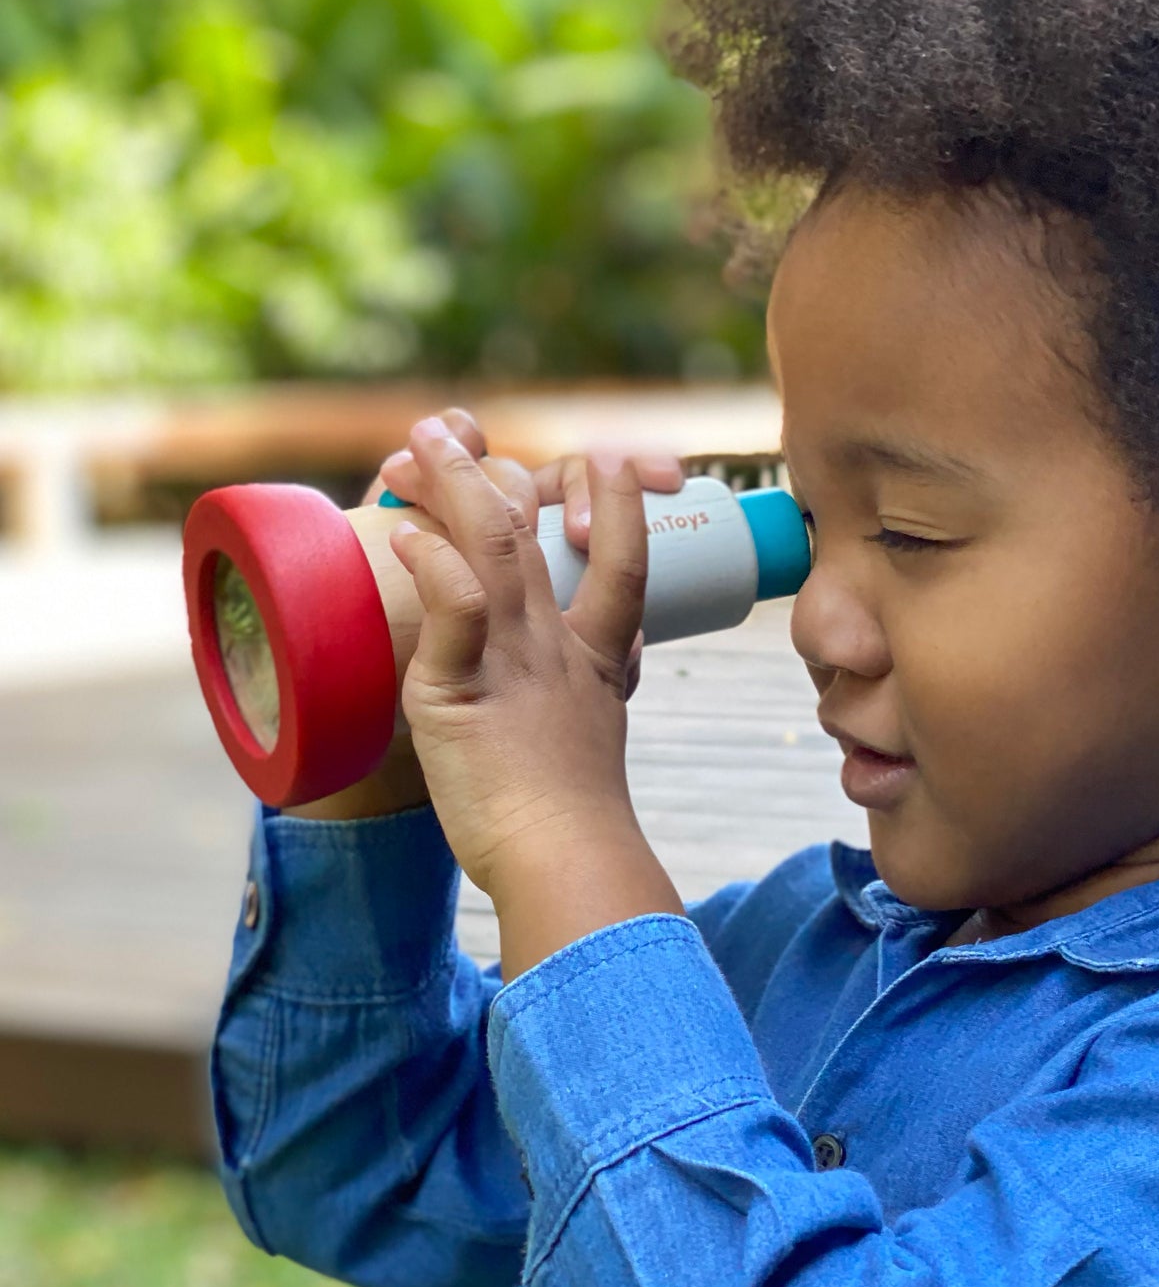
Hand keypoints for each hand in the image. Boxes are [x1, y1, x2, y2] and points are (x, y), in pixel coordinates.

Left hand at [287, 410, 685, 819]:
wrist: (567, 859)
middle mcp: (557, 647)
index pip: (624, 566)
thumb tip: (608, 680)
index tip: (608, 457)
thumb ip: (593, 699)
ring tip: (422, 443)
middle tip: (450, 428)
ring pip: (490, 548)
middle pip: (531, 535)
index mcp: (595, 661)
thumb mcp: (595, 741)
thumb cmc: (577, 823)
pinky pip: (452, 608)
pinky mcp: (463, 690)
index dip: (617, 506)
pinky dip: (431, 563)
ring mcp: (513, 661)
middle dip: (490, 471)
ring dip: (452, 484)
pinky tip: (406, 534)